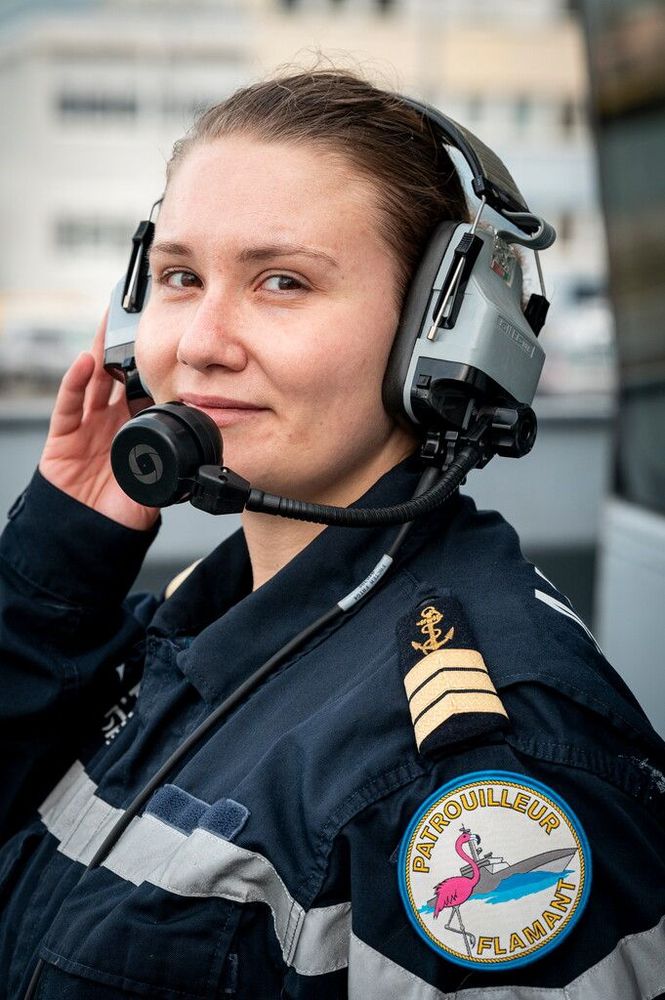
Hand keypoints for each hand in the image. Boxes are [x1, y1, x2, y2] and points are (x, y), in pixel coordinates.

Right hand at [39, 313, 158, 531]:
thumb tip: (209, 453)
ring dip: (101, 354)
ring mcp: (86, 426)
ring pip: (94, 381)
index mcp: (136, 429)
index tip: (165, 343)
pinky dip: (76, 382)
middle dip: (125, 350)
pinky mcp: (64, 436)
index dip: (152, 367)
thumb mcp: (162, 482)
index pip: (144, 390)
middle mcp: (111, 422)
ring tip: (110, 328)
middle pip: (118, 377)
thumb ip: (179, 463)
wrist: (92, 535)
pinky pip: (70, 405)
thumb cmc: (124, 511)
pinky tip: (86, 362)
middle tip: (136, 321)